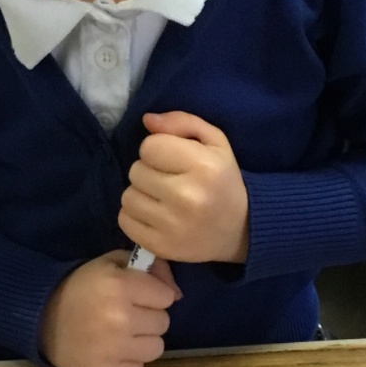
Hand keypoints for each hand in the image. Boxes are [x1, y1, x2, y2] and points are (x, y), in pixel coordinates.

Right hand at [39, 251, 181, 366]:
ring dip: (142, 341)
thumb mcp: (112, 263)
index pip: (166, 297)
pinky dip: (127, 361)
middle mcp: (120, 319)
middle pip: (163, 323)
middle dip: (148, 317)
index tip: (136, 295)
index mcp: (120, 286)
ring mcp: (113, 350)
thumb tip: (177, 294)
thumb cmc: (82, 287)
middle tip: (125, 314)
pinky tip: (110, 350)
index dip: (152, 294)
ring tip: (120, 333)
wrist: (41, 318)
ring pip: (156, 348)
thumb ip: (150, 268)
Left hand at [119, 111, 249, 264]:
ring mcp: (172, 226)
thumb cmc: (223, 180)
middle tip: (170, 180)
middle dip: (149, 172)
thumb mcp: (214, 142)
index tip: (173, 160)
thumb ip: (182, 122)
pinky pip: (125, 220)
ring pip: (127, 196)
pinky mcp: (160, 246)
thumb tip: (148, 120)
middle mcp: (187, 197)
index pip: (149, 147)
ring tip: (162, 199)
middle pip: (136, 171)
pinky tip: (156, 215)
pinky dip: (136, 216)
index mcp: (203, 167)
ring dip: (141, 194)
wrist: (241, 230)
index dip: (158, 149)